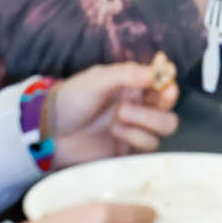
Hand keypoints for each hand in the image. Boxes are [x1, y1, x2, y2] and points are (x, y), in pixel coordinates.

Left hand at [47, 62, 180, 166]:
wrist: (52, 130)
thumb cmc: (72, 98)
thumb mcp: (98, 79)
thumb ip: (128, 74)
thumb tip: (157, 71)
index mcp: (134, 86)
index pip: (164, 83)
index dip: (169, 83)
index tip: (165, 84)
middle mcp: (139, 107)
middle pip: (169, 109)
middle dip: (159, 106)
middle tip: (135, 103)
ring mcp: (136, 130)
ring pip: (164, 128)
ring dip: (143, 121)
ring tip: (117, 118)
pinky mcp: (130, 151)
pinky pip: (149, 147)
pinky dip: (135, 138)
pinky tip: (115, 132)